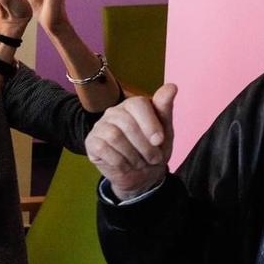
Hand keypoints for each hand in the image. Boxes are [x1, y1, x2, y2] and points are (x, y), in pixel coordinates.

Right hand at [86, 83, 176, 200]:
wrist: (141, 176)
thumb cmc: (153, 150)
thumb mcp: (165, 131)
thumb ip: (165, 109)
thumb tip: (172, 87)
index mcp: (133, 105)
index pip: (138, 104)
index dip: (150, 124)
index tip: (159, 141)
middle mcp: (114, 112)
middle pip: (127, 123)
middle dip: (144, 146)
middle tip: (153, 159)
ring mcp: (100, 126)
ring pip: (114, 137)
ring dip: (132, 155)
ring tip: (139, 162)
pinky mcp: (91, 142)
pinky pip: (103, 149)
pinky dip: (119, 162)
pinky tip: (126, 165)